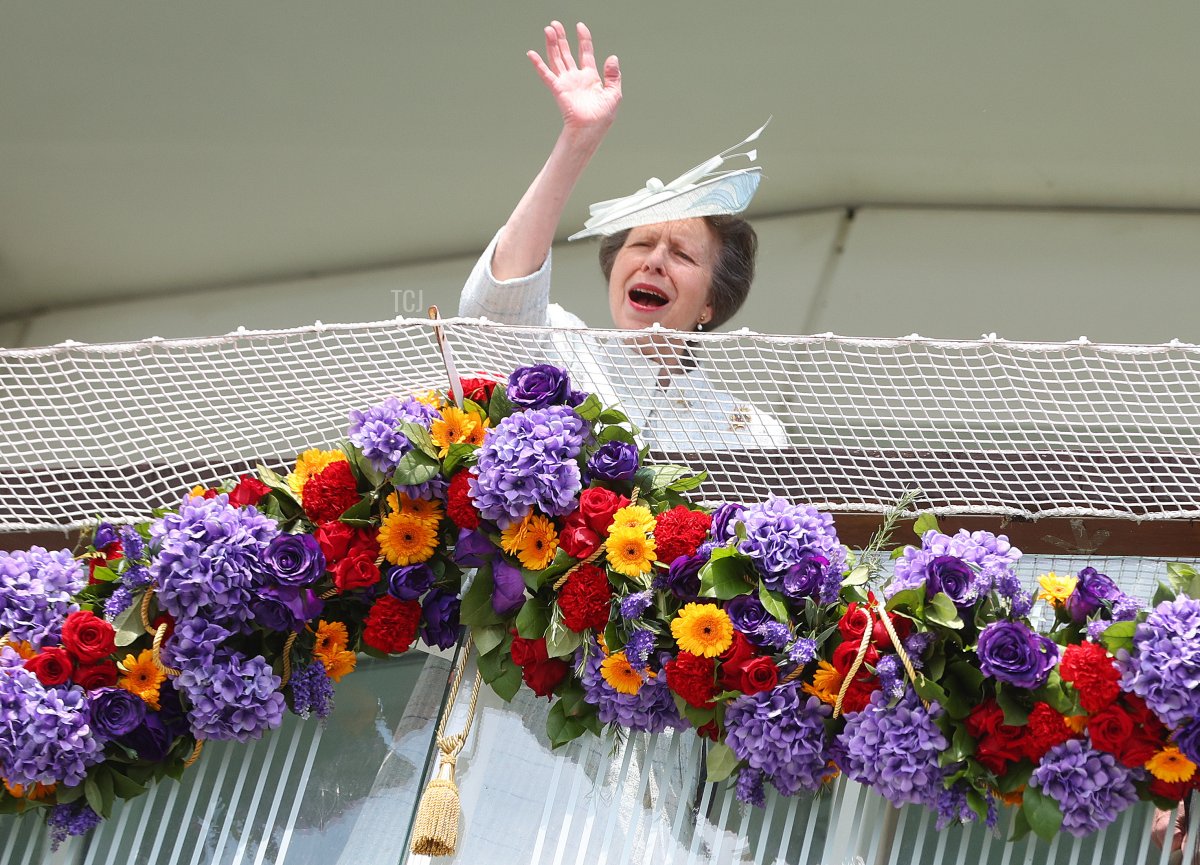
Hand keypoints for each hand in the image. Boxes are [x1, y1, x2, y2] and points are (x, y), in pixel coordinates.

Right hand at [528, 22, 621, 137]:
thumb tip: (612, 57)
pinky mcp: (558, 89)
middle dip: (561, 38)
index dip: (583, 39)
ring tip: (548, 29)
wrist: (590, 129)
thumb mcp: (614, 94)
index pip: (585, 53)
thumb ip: (613, 75)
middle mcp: (576, 78)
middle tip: (555, 24)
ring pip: (556, 58)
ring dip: (552, 44)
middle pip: (566, 53)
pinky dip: (538, 64)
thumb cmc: (603, 117)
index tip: (580, 26)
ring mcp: (566, 83)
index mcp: (590, 78)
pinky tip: (531, 53)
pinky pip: (546, 74)